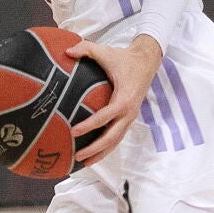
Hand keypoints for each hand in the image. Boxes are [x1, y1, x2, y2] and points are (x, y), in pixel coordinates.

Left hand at [67, 33, 163, 166]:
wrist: (147, 62)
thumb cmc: (124, 58)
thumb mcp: (105, 51)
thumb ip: (86, 50)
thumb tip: (66, 51)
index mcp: (124, 98)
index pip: (105, 116)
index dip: (90, 125)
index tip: (74, 131)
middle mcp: (129, 112)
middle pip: (112, 136)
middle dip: (96, 148)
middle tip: (78, 155)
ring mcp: (130, 117)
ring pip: (116, 141)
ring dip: (101, 153)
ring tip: (84, 162)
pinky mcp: (129, 119)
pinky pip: (118, 137)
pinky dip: (107, 147)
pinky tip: (94, 154)